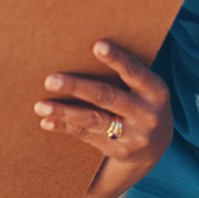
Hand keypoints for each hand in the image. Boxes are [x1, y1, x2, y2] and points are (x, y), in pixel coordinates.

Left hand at [34, 41, 169, 166]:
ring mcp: (134, 136)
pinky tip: (47, 121)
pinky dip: (66, 127)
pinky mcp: (119, 151)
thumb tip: (85, 52)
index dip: (116, 59)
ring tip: (40, 106)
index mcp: (156, 92)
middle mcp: (147, 115)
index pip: (134, 72)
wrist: (157, 147)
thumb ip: (126, 74)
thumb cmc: (143, 103)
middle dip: (76, 87)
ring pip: (93, 120)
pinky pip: (87, 136)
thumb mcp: (146, 88)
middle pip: (107, 97)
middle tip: (50, 80)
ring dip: (65, 112)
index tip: (97, 45)